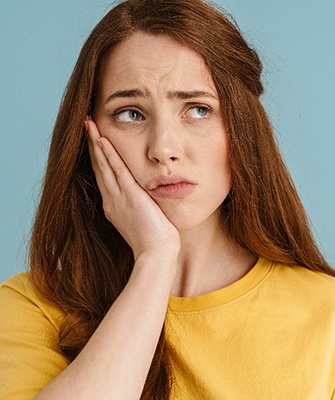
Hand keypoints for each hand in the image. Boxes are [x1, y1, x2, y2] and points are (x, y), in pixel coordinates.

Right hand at [86, 119, 179, 261]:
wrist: (156, 254)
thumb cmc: (156, 241)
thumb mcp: (145, 220)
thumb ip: (142, 206)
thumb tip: (147, 199)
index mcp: (115, 206)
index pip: (104, 176)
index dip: (98, 157)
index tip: (95, 141)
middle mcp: (112, 200)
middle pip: (99, 167)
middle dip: (92, 145)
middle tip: (87, 125)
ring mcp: (118, 198)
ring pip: (104, 165)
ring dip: (96, 143)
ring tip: (89, 125)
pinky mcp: (130, 196)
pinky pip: (117, 170)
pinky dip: (109, 155)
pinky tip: (103, 140)